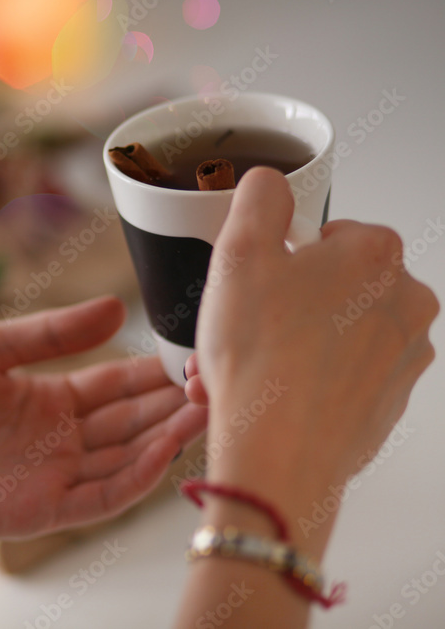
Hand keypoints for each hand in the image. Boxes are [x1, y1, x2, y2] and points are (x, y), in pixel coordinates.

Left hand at [0, 297, 206, 541]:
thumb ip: (51, 333)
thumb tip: (115, 305)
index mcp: (47, 398)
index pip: (115, 385)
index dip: (153, 372)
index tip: (191, 353)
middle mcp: (59, 439)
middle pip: (131, 422)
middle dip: (172, 403)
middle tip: (214, 380)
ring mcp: (53, 476)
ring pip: (126, 459)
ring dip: (166, 437)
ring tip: (205, 409)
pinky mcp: (42, 510)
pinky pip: (101, 496)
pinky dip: (137, 477)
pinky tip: (164, 449)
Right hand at [190, 167, 437, 549]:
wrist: (279, 453)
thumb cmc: (262, 359)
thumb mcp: (238, 251)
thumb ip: (259, 199)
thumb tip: (270, 184)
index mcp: (378, 255)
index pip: (325, 236)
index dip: (278, 260)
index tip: (253, 285)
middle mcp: (406, 304)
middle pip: (327, 289)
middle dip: (275, 309)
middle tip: (235, 331)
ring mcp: (401, 358)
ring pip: (327, 336)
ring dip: (278, 347)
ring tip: (232, 370)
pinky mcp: (387, 404)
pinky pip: (335, 379)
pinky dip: (297, 383)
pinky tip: (258, 396)